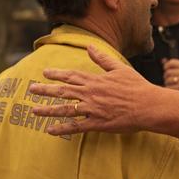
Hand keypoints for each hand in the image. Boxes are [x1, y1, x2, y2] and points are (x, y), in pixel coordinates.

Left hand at [29, 45, 157, 134]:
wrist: (148, 105)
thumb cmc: (136, 86)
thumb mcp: (119, 68)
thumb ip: (102, 59)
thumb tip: (90, 47)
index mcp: (95, 80)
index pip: (71, 76)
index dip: (56, 74)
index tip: (45, 72)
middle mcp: (90, 94)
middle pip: (62, 91)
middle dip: (45, 90)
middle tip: (31, 90)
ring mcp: (92, 109)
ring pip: (64, 109)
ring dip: (47, 110)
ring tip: (33, 111)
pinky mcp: (96, 123)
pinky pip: (75, 127)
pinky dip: (62, 129)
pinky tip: (49, 131)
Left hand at [162, 58, 178, 93]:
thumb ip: (173, 66)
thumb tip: (163, 60)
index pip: (172, 62)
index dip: (166, 66)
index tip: (166, 69)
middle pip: (168, 72)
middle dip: (166, 77)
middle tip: (170, 81)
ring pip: (168, 80)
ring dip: (167, 84)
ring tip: (173, 86)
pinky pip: (170, 87)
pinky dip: (169, 90)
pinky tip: (174, 91)